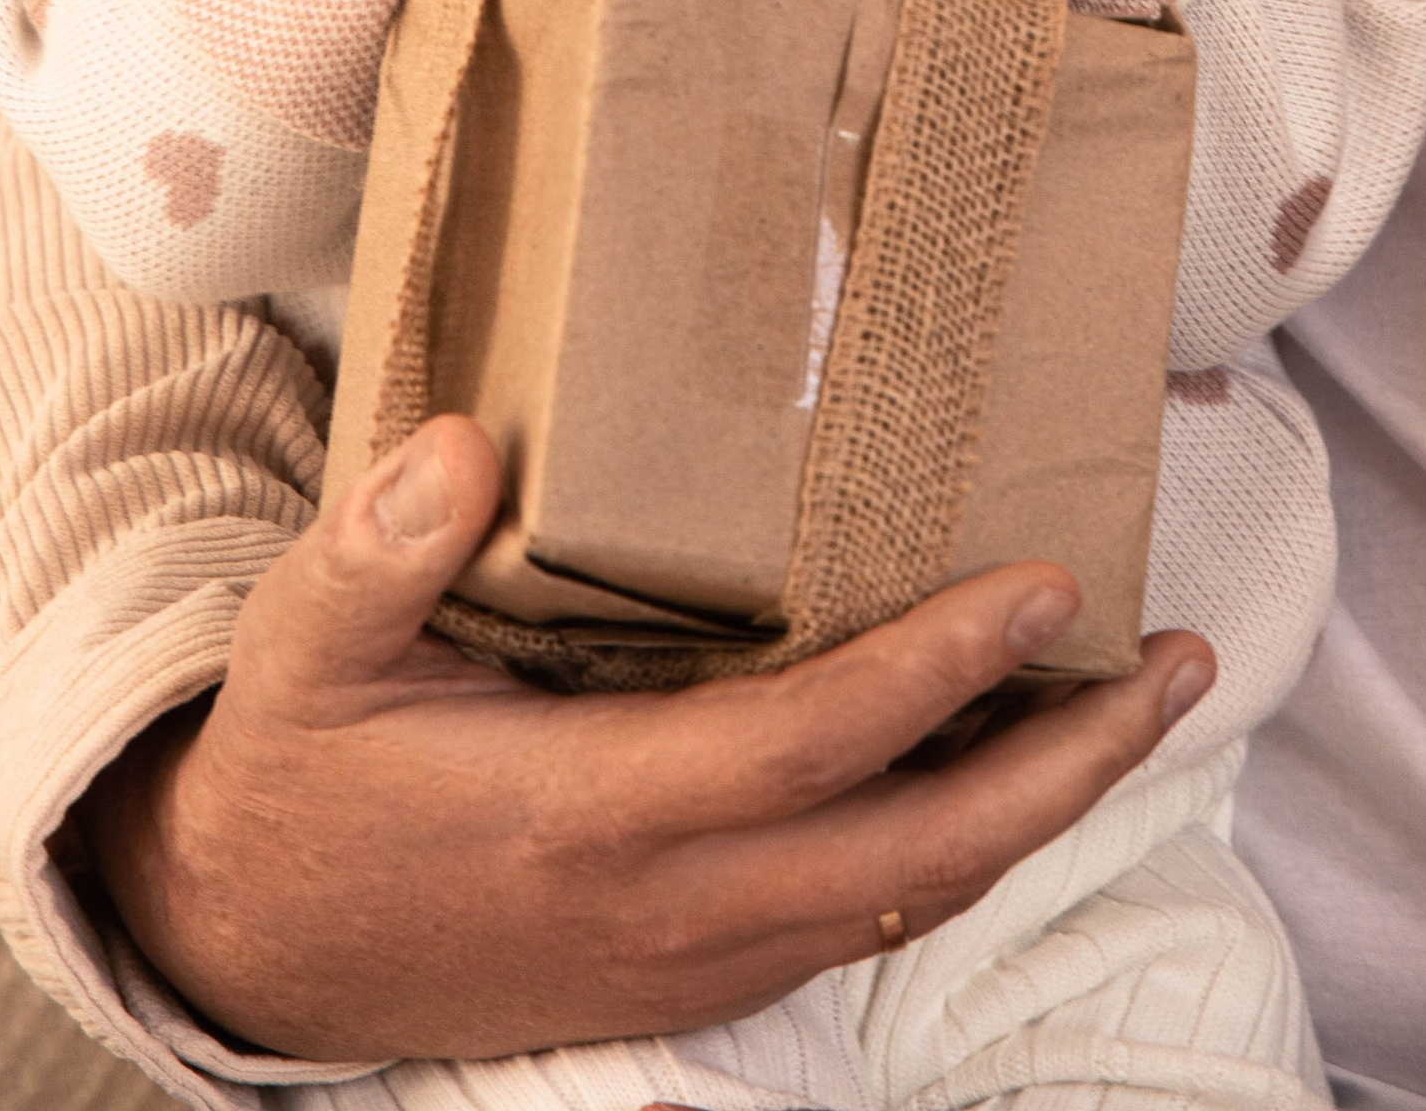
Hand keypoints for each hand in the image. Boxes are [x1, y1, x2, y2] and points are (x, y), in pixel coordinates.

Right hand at [79, 415, 1213, 1065]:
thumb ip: (375, 551)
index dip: (943, 663)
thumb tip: (459, 442)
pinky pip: (858, 921)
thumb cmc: (297, 776)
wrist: (248, 951)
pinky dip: (955, 851)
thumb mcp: (301, 651)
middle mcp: (667, 905)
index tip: (1047, 577)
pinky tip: (1002, 775)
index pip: (818, 739)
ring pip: (910, 893)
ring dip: (1038, 806)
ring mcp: (688, 960)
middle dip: (1069, 761)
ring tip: (1137, 703)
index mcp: (591, 811)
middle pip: (921, 847)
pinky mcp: (689, 983)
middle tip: (1177, 659)